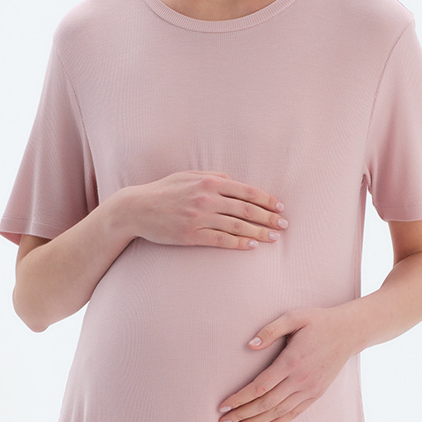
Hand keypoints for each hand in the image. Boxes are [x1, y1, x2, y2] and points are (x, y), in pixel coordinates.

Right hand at [127, 171, 285, 249]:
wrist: (137, 208)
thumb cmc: (163, 190)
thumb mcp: (187, 175)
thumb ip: (212, 176)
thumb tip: (233, 180)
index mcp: (209, 181)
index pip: (246, 191)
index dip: (266, 200)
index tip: (280, 207)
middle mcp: (207, 199)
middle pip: (246, 209)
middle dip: (269, 218)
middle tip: (284, 225)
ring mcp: (200, 218)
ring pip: (237, 226)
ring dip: (259, 232)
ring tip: (274, 238)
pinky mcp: (192, 235)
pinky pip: (221, 240)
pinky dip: (239, 243)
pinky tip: (252, 246)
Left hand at [217, 306, 358, 421]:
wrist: (348, 332)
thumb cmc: (318, 322)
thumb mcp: (294, 317)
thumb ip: (270, 330)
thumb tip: (249, 345)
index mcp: (291, 361)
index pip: (259, 386)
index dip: (239, 398)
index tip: (223, 405)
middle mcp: (300, 379)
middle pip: (265, 403)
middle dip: (243, 414)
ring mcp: (309, 389)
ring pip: (278, 411)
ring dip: (256, 421)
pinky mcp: (316, 393)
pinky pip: (294, 413)